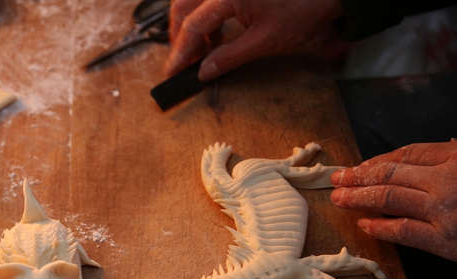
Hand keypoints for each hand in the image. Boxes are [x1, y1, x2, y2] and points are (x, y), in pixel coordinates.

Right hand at [165, 0, 342, 80]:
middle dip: (180, 35)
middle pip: (184, 6)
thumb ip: (230, 57)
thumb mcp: (266, 41)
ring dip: (191, 24)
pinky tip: (215, 33)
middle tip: (183, 61)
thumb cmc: (306, 8)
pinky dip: (205, 14)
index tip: (173, 71)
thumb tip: (205, 71)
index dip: (181, 52)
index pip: (193, 25)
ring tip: (201, 50)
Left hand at [330, 141, 456, 260]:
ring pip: (389, 198)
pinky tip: (362, 224)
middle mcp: (446, 181)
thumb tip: (418, 165)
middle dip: (358, 177)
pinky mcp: (444, 240)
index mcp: (456, 158)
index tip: (360, 166)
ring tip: (339, 198)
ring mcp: (443, 210)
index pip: (409, 154)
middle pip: (391, 174)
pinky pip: (402, 230)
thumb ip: (451, 160)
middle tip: (337, 179)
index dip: (379, 160)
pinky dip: (379, 227)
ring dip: (358, 198)